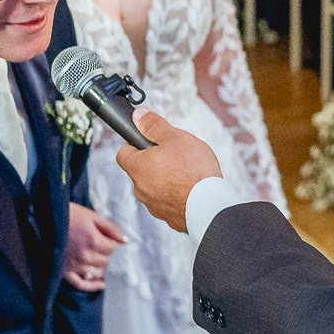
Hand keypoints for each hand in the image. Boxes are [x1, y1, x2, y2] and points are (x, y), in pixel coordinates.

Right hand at [64, 203, 123, 290]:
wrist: (42, 218)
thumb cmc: (68, 215)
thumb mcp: (91, 216)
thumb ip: (110, 228)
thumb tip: (124, 241)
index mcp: (92, 240)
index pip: (111, 248)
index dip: (108, 241)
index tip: (102, 236)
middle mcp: (84, 255)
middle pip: (105, 261)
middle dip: (103, 253)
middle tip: (95, 244)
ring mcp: (74, 265)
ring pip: (96, 272)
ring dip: (98, 266)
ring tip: (93, 258)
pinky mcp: (64, 272)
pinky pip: (81, 284)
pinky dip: (92, 286)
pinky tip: (101, 285)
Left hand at [114, 109, 223, 231]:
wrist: (209, 206)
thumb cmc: (193, 172)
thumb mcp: (174, 138)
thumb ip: (154, 125)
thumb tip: (139, 116)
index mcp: (137, 167)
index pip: (123, 153)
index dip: (134, 144)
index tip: (147, 140)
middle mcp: (140, 188)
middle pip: (140, 170)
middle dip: (154, 161)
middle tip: (173, 154)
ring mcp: (153, 205)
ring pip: (154, 186)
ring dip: (165, 179)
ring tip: (187, 172)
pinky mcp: (168, 217)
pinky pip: (167, 201)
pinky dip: (176, 194)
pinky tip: (191, 188)